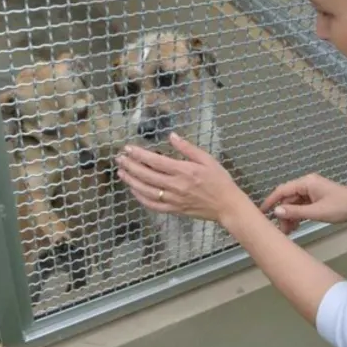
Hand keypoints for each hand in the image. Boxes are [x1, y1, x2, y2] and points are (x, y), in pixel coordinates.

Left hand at [115, 133, 252, 224]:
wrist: (227, 205)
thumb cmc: (219, 180)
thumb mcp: (207, 159)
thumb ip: (187, 148)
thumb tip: (172, 136)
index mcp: (183, 171)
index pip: (155, 161)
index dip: (139, 154)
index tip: (128, 148)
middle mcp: (175, 186)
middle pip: (146, 175)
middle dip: (130, 166)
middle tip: (119, 158)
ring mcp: (173, 199)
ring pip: (146, 191)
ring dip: (131, 181)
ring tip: (121, 172)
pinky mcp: (174, 210)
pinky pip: (153, 205)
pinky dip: (141, 198)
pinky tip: (134, 190)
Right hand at [260, 173, 346, 233]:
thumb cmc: (340, 207)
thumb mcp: (317, 212)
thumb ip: (296, 212)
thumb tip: (276, 211)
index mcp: (306, 183)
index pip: (282, 190)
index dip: (270, 201)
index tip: (261, 213)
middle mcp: (307, 184)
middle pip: (288, 198)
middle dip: (283, 213)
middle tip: (281, 230)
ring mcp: (312, 191)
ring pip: (295, 203)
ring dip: (290, 216)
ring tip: (289, 231)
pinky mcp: (317, 198)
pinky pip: (302, 206)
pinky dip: (298, 215)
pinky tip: (297, 226)